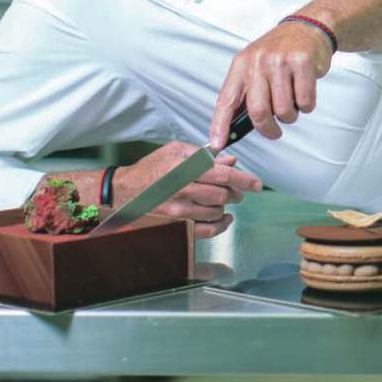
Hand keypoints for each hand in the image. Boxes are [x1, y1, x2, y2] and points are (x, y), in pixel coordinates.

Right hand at [113, 142, 261, 238]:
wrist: (124, 191)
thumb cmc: (151, 168)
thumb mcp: (176, 151)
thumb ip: (204, 154)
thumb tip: (230, 159)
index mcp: (185, 169)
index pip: (223, 175)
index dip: (244, 179)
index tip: (256, 183)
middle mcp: (184, 191)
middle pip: (223, 195)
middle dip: (236, 192)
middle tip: (238, 189)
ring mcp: (180, 212)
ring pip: (217, 212)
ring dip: (226, 206)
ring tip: (224, 199)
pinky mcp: (177, 226)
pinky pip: (206, 230)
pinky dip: (220, 225)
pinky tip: (224, 218)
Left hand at [208, 21, 332, 148]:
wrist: (307, 28)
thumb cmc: (279, 53)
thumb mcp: (254, 66)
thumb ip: (245, 94)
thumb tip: (231, 128)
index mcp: (241, 64)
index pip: (226, 100)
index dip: (219, 125)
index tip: (216, 144)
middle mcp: (258, 61)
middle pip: (258, 111)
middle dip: (267, 129)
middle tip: (274, 131)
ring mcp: (280, 61)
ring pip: (284, 111)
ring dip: (290, 115)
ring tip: (292, 99)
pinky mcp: (302, 63)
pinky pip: (305, 102)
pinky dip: (306, 105)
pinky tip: (304, 89)